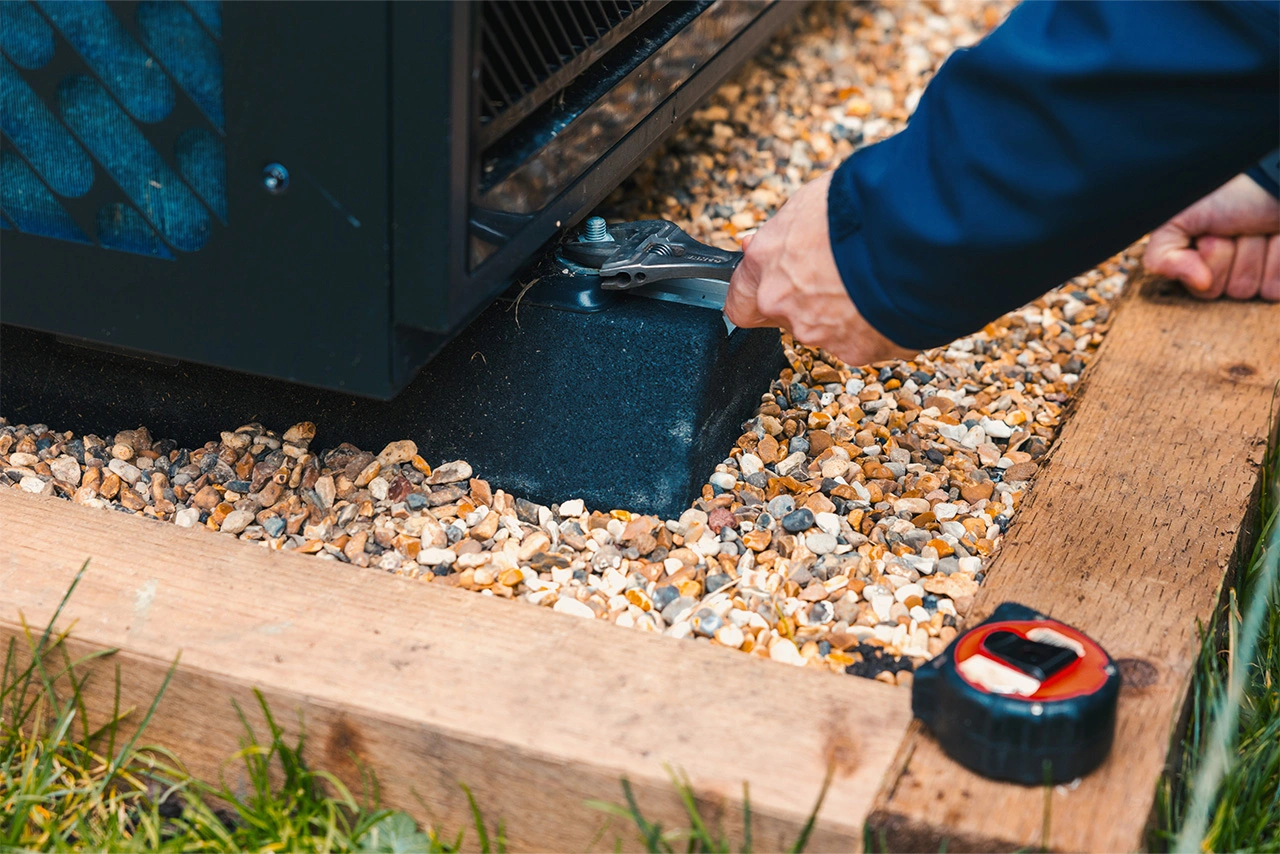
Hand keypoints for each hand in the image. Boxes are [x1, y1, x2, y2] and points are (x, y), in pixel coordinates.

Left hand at [725, 171, 916, 365]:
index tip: (770, 285)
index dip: (756, 294)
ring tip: (874, 278)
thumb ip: (780, 234)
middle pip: (785, 317)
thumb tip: (756, 244)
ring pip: (825, 330)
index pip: (740, 300)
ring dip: (843, 312)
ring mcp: (820, 332)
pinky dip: (876, 324)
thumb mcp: (810, 203)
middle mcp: (785, 305)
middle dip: (806, 300)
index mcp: (765, 265)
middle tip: (836, 274)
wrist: (919, 231)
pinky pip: (864, 340)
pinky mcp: (859, 350)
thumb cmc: (865, 204)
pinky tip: (893, 296)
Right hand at [1143, 174, 1279, 300]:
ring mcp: (1257, 272)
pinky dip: (1279, 260)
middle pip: (1222, 290)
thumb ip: (1161, 256)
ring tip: (1260, 226)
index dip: (1206, 257)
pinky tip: (1278, 236)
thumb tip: (1199, 284)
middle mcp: (1226, 268)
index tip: (1211, 231)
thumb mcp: (1178, 217)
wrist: (1276, 174)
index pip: (1199, 287)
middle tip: (1237, 226)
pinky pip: (1274, 290)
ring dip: (1257, 252)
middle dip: (1232, 254)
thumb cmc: (1231, 188)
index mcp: (1196, 257)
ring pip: (1248, 290)